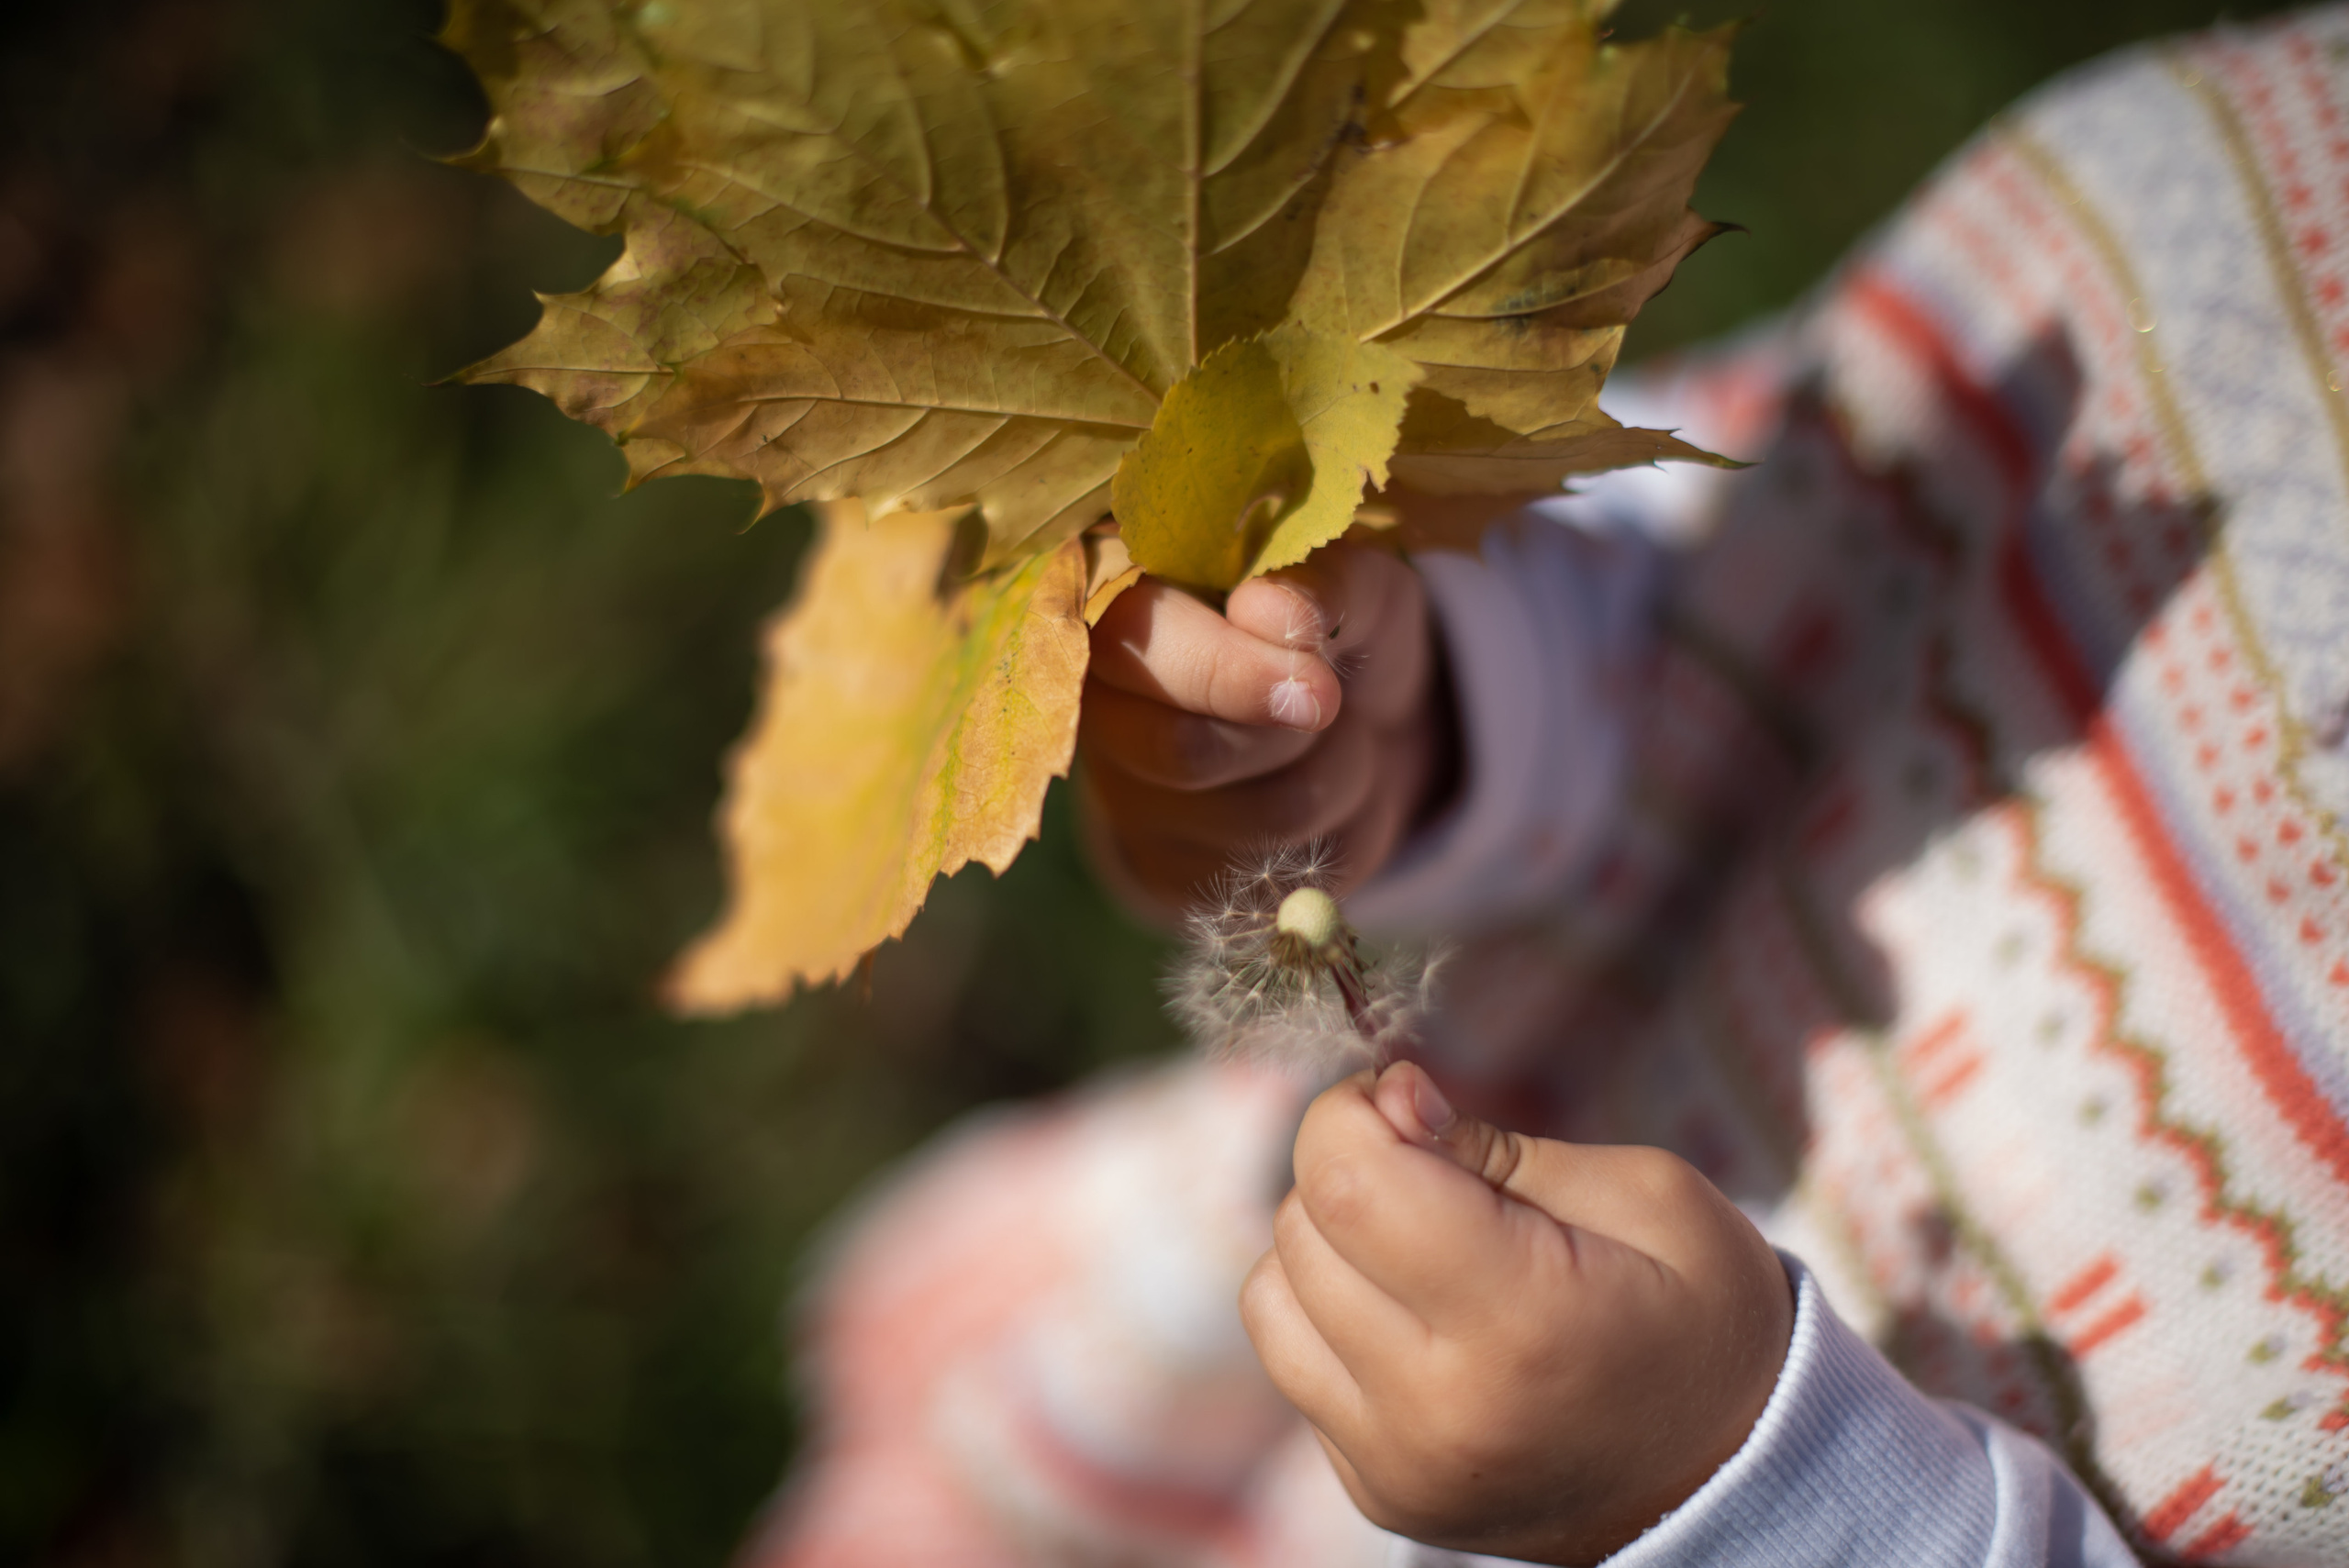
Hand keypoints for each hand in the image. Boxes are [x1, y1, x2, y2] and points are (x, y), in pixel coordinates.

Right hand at [1080, 543, 1450, 913]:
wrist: (1363, 729)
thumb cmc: (1338, 638)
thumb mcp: (1360, 586)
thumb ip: (1324, 582)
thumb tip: (1265, 606)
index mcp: (1119, 612)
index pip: (1132, 645)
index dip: (1223, 670)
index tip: (1318, 684)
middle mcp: (1101, 711)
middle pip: (1184, 751)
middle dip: (1291, 730)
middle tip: (1332, 697)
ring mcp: (1129, 803)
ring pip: (1256, 816)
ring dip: (1333, 773)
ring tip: (1340, 734)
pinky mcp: (1175, 875)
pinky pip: (1282, 872)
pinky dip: (1339, 828)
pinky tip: (1323, 784)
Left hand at [1240, 1061, 1793, 1564]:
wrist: (1731, 1478)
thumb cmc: (1701, 1315)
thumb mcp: (1647, 1196)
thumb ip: (1500, 1147)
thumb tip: (1386, 1103)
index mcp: (1521, 1323)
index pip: (1347, 1184)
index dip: (1353, 1113)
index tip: (1411, 1103)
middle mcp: (1439, 1410)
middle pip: (1303, 1230)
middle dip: (1353, 1169)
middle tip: (1440, 1175)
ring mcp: (1398, 1464)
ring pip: (1274, 1294)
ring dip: (1330, 1245)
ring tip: (1426, 1249)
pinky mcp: (1376, 1492)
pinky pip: (1296, 1363)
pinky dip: (1336, 1317)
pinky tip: (1421, 1318)